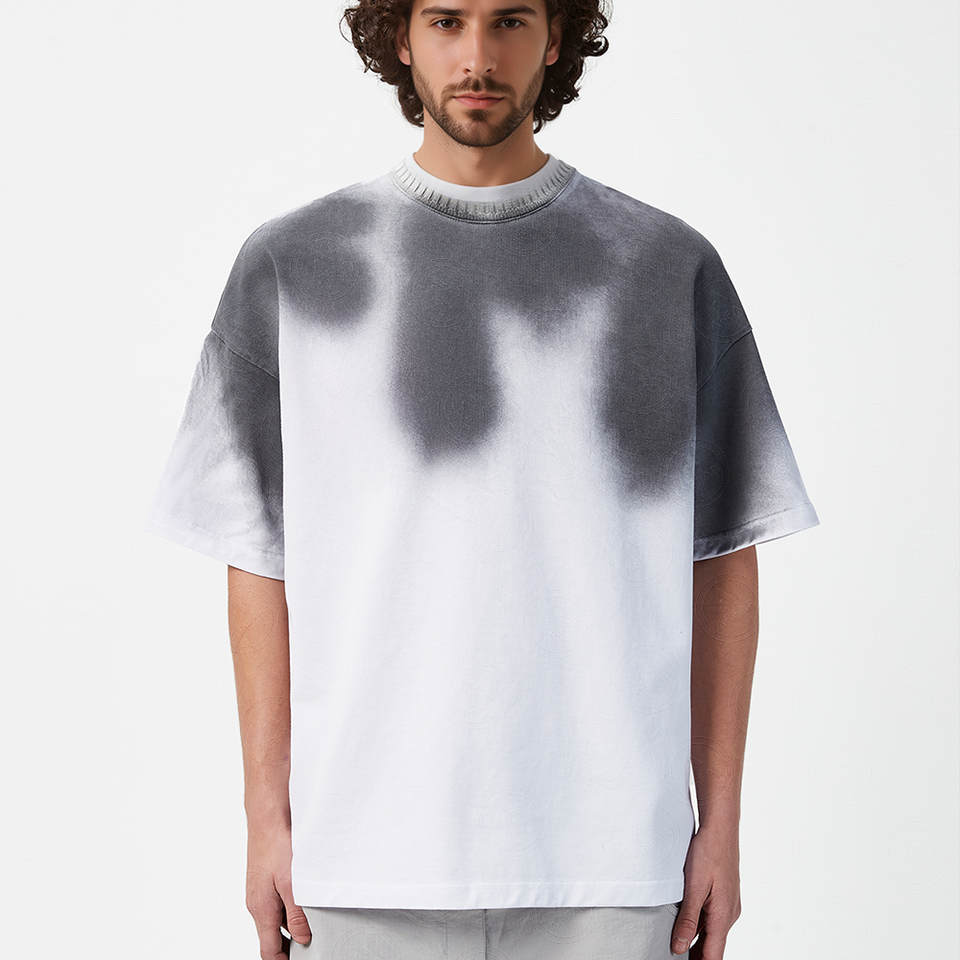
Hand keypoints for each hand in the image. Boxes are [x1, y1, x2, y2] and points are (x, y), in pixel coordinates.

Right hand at [245, 818, 311, 958]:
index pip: (268, 950)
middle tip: (311, 941)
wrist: (268, 815)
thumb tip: (303, 938)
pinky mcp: (265, 877)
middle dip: (290, 942)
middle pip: (273, 934)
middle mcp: (257, 902)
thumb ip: (297, 914)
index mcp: (261, 910)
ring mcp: (260, 889)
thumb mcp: (292, 883)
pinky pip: (277, 898)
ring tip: (313, 918)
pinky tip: (305, 893)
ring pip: (276, 915)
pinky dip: (290, 902)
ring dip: (291, 920)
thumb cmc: (276, 844)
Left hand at [670, 825, 741, 958]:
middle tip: (675, 957)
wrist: (720, 828)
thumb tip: (680, 947)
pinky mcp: (723, 895)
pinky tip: (684, 922)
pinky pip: (712, 917)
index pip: (714, 956)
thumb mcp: (693, 887)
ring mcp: (728, 904)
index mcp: (723, 916)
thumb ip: (687, 919)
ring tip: (676, 945)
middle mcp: (729, 914)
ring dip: (696, 940)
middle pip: (713, 946)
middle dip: (696, 955)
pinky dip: (699, 925)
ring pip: (711, 932)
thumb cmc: (708, 852)